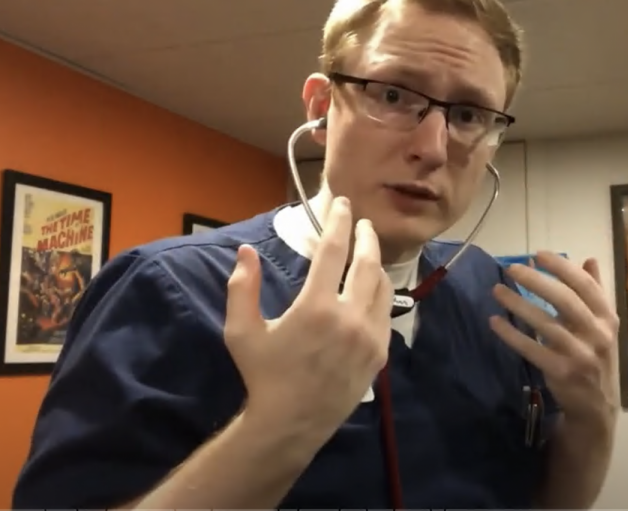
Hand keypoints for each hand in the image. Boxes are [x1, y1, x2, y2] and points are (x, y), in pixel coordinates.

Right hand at [223, 197, 392, 439]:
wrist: (291, 422)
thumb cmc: (263, 374)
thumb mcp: (241, 331)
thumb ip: (242, 287)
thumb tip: (244, 251)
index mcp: (316, 307)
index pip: (334, 251)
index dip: (339, 223)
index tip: (344, 205)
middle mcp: (349, 318)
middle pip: (367, 264)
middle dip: (366, 237)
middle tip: (362, 223)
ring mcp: (369, 337)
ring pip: (382, 287)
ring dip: (376, 264)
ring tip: (368, 253)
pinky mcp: (379, 354)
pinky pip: (385, 313)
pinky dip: (380, 294)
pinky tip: (372, 289)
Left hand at [490, 251, 619, 425]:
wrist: (597, 406)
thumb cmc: (596, 357)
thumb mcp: (602, 325)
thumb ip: (595, 293)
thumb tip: (590, 259)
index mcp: (607, 318)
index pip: (585, 285)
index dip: (562, 267)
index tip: (538, 254)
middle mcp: (598, 334)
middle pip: (565, 300)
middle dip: (536, 281)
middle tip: (512, 268)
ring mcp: (580, 354)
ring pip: (545, 324)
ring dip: (518, 304)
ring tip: (497, 290)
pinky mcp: (562, 372)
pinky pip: (532, 349)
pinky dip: (512, 334)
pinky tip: (495, 321)